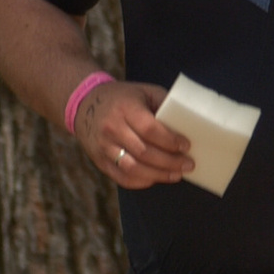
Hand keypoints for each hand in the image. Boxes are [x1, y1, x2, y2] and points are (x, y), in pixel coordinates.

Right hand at [75, 77, 193, 186]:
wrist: (85, 104)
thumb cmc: (122, 98)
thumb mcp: (144, 91)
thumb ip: (164, 104)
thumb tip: (188, 124)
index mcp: (125, 108)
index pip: (150, 129)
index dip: (170, 140)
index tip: (186, 145)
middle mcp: (112, 128)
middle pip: (144, 152)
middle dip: (170, 162)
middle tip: (188, 164)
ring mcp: (103, 147)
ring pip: (133, 168)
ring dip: (158, 175)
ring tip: (176, 175)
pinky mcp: (99, 161)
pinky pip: (121, 177)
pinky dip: (141, 182)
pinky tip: (155, 178)